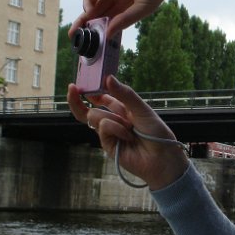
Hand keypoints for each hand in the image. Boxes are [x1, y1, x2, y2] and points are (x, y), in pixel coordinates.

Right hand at [66, 76, 188, 190]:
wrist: (162, 157)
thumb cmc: (156, 132)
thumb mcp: (142, 109)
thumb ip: (125, 94)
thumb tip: (108, 78)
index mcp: (122, 109)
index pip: (101, 99)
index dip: (90, 91)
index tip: (81, 83)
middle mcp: (113, 121)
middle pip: (88, 110)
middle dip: (78, 99)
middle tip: (73, 88)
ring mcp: (109, 134)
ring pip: (94, 117)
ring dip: (112, 118)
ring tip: (129, 127)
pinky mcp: (107, 145)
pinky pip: (103, 128)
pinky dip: (115, 128)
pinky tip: (127, 135)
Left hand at [70, 0, 176, 39]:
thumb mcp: (143, 7)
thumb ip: (124, 20)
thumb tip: (107, 35)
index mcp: (126, 5)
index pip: (106, 18)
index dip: (96, 28)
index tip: (85, 39)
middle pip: (95, 9)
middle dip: (84, 20)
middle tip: (77, 30)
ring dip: (87, 4)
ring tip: (91, 9)